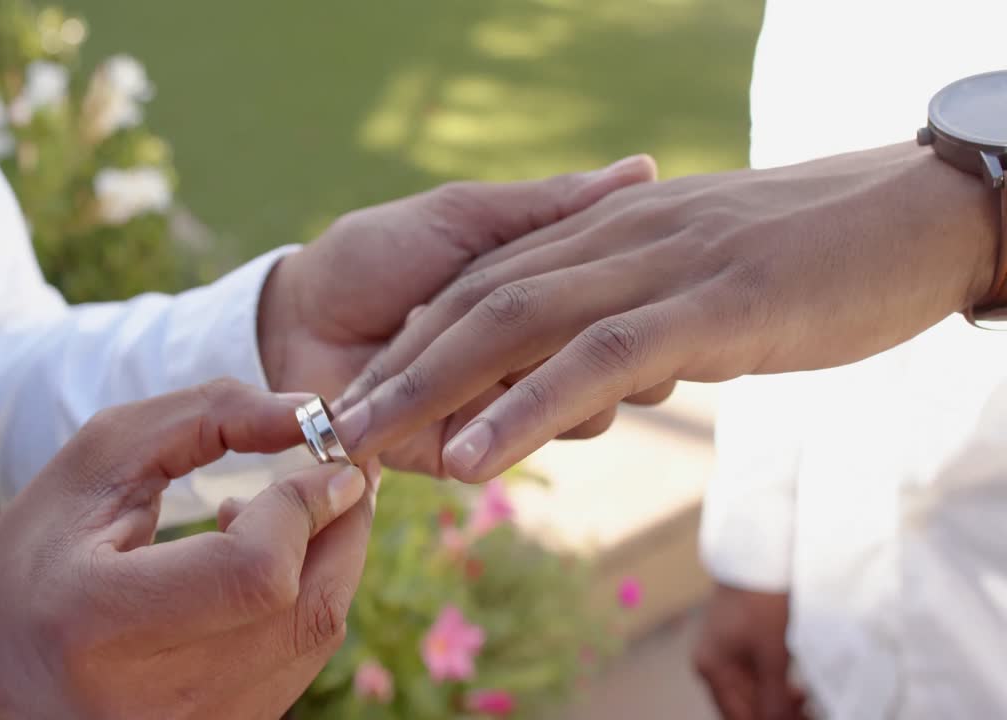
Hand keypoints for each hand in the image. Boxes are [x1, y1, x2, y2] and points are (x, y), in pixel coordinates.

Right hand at [0, 379, 379, 719]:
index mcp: (98, 619)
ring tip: (286, 512)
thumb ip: (207, 417)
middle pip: (306, 609)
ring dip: (330, 559)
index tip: (324, 457)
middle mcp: (148, 698)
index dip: (305, 507)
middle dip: (343, 524)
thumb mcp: (99, 458)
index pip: (254, 572)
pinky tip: (265, 567)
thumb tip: (310, 414)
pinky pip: (300, 665)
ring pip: (315, 638)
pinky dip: (305, 601)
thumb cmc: (40, 551)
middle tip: (337, 471)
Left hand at [258, 157, 657, 472]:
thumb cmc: (373, 253)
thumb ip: (548, 206)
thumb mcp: (463, 216)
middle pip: (611, 363)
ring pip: (579, 412)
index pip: (614, 301)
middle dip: (588, 344)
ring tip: (488, 354)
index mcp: (535, 294)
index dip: (621, 288)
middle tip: (541, 321)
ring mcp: (501, 404)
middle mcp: (528, 353)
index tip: (623, 266)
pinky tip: (473, 391)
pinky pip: (515, 450)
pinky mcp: (466, 450)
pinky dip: (504, 425)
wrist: (296, 316)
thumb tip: (645, 168)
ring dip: (546, 384)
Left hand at [334, 142, 998, 481]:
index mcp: (606, 231)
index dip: (426, 342)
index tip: (374, 396)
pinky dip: (522, 405)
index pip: (492, 285)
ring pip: (512, 325)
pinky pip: (589, 359)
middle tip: (333, 429)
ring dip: (430, 388)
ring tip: (361, 445)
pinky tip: (470, 454)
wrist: (912, 203)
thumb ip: (634, 296)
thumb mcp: (701, 268)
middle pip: (475, 303)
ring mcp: (648, 268)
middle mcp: (609, 241)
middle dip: (399, 367)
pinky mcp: (699, 307)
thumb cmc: (815, 243)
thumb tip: (610, 355)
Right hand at [693, 585, 803, 719]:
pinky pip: (754, 677)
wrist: (758, 557)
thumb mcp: (772, 654)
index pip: (738, 717)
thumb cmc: (761, 599)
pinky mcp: (737, 642)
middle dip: (776, 714)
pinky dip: (775, 686)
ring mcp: (723, 653)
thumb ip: (774, 697)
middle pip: (743, 707)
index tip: (801, 719)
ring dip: (778, 702)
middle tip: (810, 713)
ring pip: (751, 694)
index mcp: (711, 668)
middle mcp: (711, 663)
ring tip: (808, 703)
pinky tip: (797, 688)